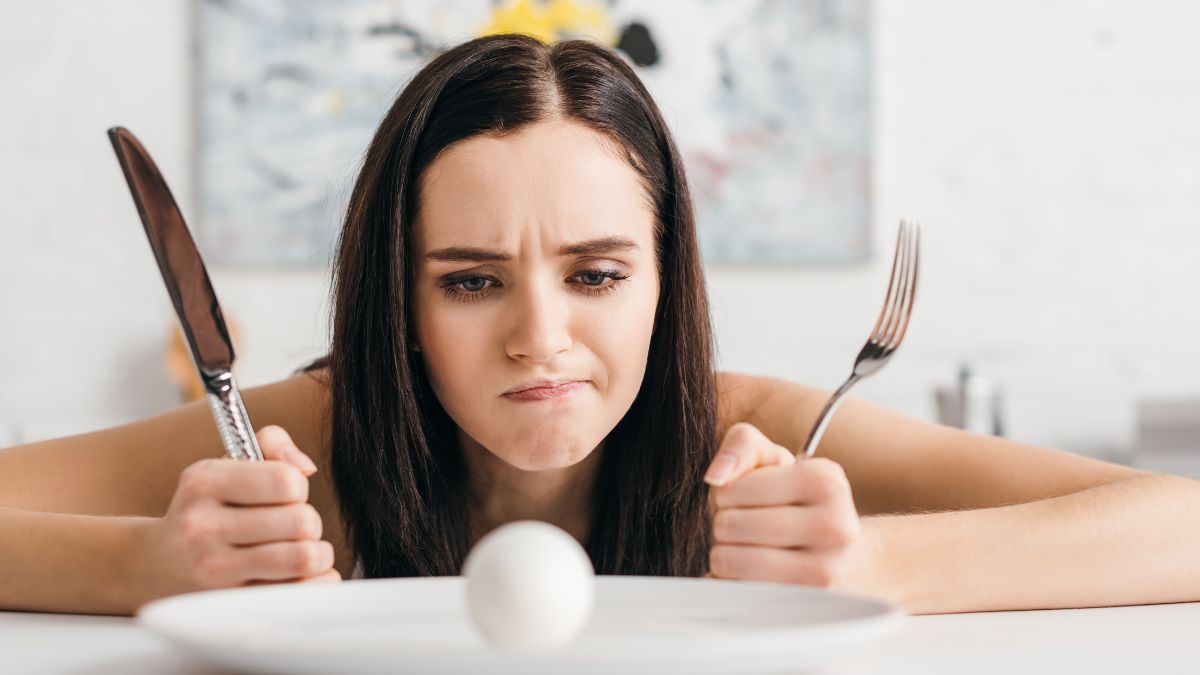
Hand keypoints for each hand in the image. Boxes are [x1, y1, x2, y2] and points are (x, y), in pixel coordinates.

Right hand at [137, 425, 339, 601]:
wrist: (154, 565)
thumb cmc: (207, 509)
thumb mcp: (227, 465)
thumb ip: (272, 443)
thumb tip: (306, 467)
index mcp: (203, 483)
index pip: (286, 480)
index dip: (297, 486)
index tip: (284, 494)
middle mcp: (202, 527)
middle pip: (301, 521)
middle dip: (308, 522)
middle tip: (292, 526)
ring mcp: (213, 571)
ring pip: (303, 558)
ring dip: (316, 553)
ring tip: (301, 550)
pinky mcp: (228, 605)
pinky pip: (298, 592)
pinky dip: (315, 581)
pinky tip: (299, 575)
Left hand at [703, 422, 870, 589]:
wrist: (853, 562)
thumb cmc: (802, 505)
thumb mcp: (777, 463)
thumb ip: (742, 446)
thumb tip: (715, 476)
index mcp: (825, 480)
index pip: (733, 489)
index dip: (725, 495)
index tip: (746, 500)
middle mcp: (834, 525)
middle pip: (729, 525)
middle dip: (724, 525)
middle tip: (745, 528)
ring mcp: (825, 571)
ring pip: (730, 561)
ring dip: (725, 556)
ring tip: (748, 550)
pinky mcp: (808, 606)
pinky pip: (739, 593)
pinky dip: (733, 584)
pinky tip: (754, 575)